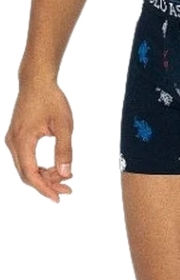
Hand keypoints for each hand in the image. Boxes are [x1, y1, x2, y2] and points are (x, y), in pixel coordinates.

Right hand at [5, 80, 73, 202]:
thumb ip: (65, 150)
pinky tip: (54, 168)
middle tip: (67, 188)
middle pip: (26, 174)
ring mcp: (13, 139)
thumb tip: (65, 173)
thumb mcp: (64, 125)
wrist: (36, 82)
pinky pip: (24, 159)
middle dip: (46, 184)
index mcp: (23, 140)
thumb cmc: (51, 99)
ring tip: (65, 177)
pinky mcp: (16, 137)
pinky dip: (38, 166)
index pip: (30, 173)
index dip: (44, 189)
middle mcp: (13, 142)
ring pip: (25, 167)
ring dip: (43, 176)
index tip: (58, 197)